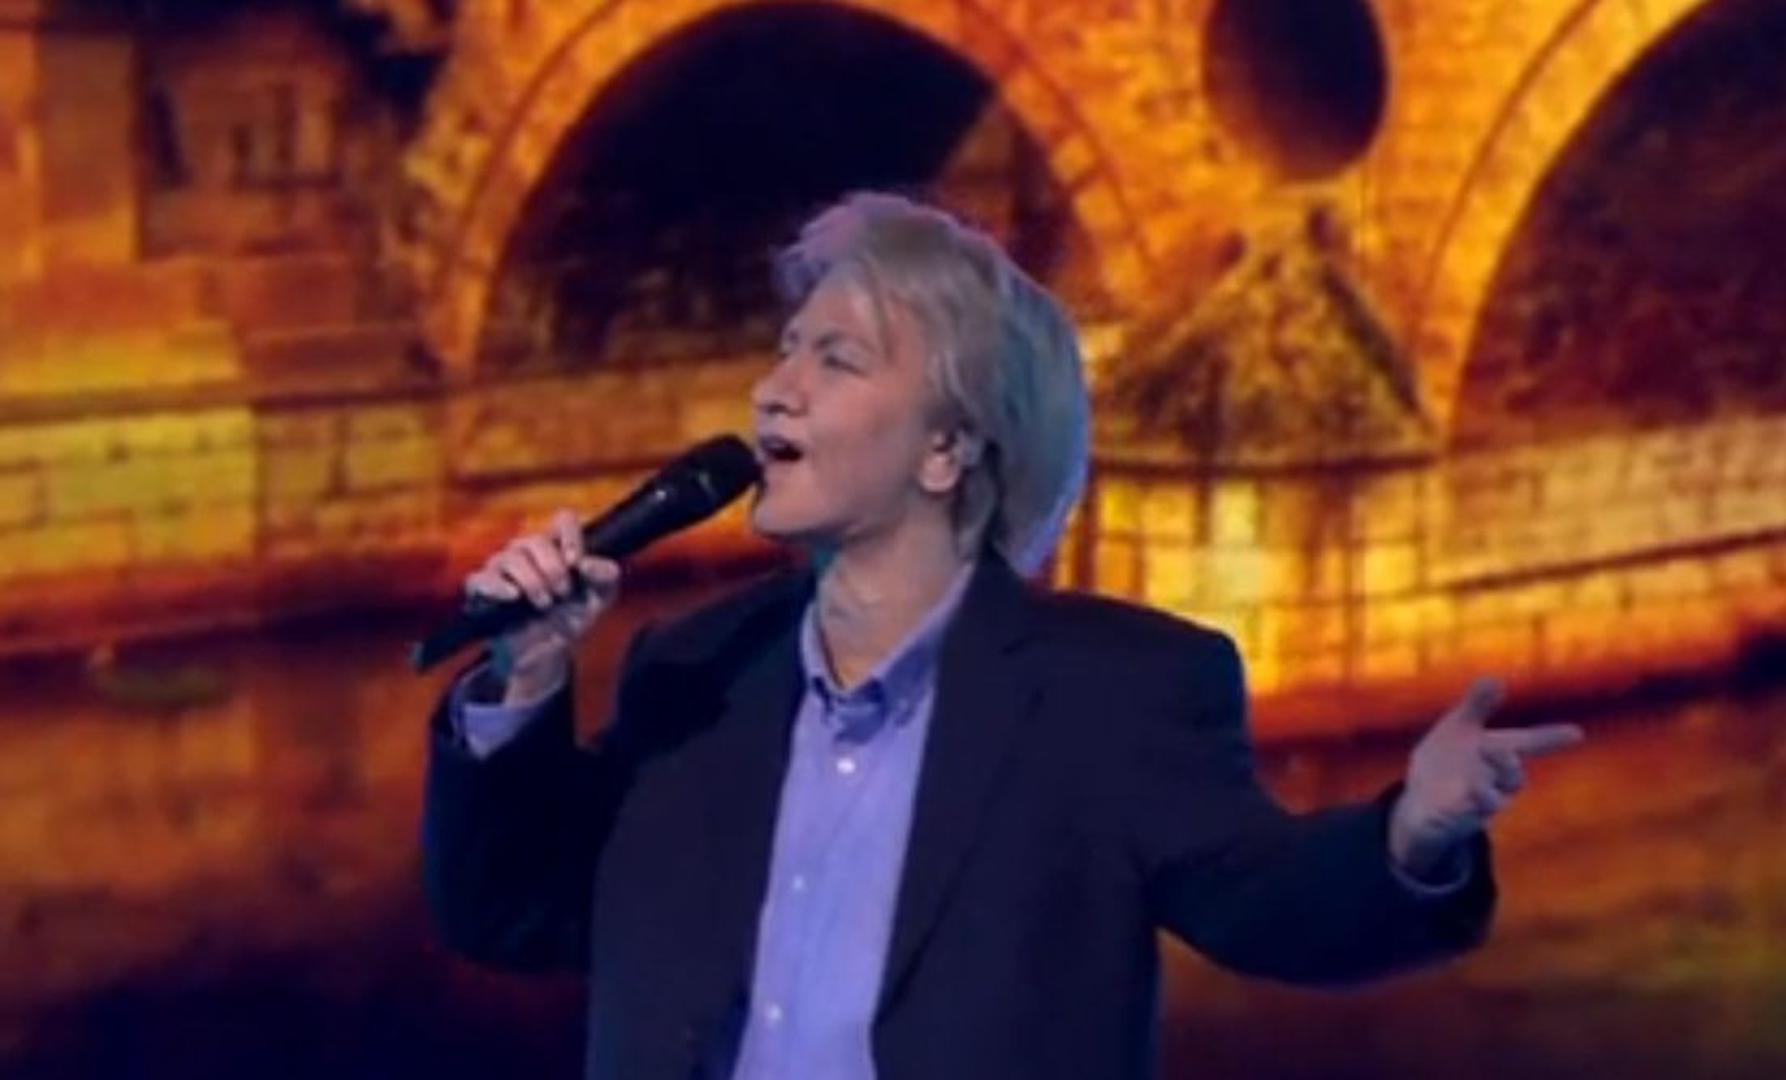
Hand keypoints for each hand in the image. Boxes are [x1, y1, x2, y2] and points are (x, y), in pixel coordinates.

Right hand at [462, 508, 620, 702]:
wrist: (548, 651)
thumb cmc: (571, 616)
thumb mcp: (601, 597)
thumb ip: (606, 575)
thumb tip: (585, 564)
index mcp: (556, 546)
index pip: (563, 520)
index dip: (571, 537)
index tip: (576, 564)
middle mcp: (526, 551)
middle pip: (536, 540)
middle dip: (553, 569)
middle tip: (562, 593)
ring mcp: (501, 568)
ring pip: (511, 557)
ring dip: (533, 582)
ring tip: (544, 604)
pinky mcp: (482, 590)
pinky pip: (482, 578)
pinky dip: (498, 586)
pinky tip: (514, 596)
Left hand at [1389, 677, 1583, 877]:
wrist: (1423, 798)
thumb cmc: (1448, 759)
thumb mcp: (1458, 727)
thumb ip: (1477, 705)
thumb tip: (1495, 678)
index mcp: (1497, 753)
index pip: (1528, 744)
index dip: (1551, 738)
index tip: (1576, 733)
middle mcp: (1495, 781)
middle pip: (1513, 777)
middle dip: (1507, 764)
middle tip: (1492, 749)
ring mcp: (1476, 805)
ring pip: (1491, 801)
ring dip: (1484, 792)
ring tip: (1473, 784)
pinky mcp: (1453, 821)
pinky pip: (1456, 819)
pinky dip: (1454, 811)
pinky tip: (1448, 804)